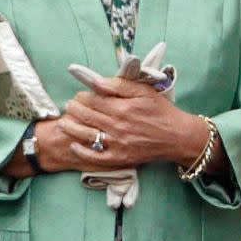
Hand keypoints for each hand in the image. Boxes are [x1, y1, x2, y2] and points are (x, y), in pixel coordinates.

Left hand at [57, 76, 194, 169]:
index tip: (79, 95)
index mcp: (122, 108)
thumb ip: (121, 84)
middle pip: (86, 116)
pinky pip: (95, 156)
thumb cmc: (161, 111)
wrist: (177, 136)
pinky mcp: (119, 158)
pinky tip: (74, 145)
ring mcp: (117, 144)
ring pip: (86, 135)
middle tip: (68, 106)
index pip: (93, 100)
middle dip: (73, 109)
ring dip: (71, 128)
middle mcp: (117, 126)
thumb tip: (98, 82)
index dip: (82, 96)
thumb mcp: (145, 91)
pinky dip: (82, 151)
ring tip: (64, 122)